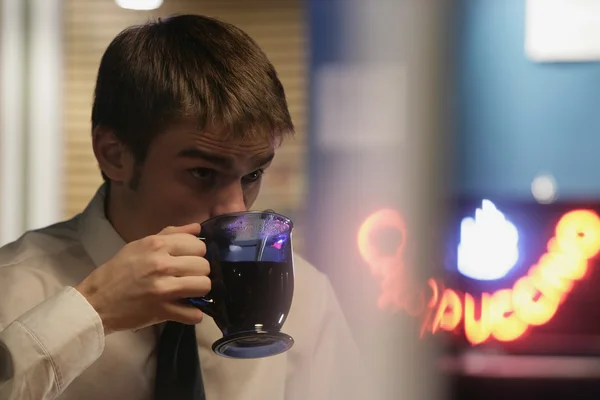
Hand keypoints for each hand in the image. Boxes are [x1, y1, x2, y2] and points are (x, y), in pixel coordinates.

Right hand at [76, 223, 209, 333]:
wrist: (95, 302)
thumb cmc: (117, 272)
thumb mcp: (140, 245)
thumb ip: (171, 234)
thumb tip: (197, 228)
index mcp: (156, 245)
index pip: (198, 245)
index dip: (197, 253)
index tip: (189, 260)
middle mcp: (161, 264)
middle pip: (204, 266)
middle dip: (199, 272)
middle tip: (187, 277)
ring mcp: (163, 289)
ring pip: (204, 286)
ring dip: (199, 291)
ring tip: (188, 292)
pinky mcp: (162, 311)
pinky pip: (195, 314)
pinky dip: (193, 314)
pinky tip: (184, 310)